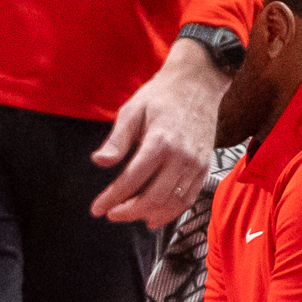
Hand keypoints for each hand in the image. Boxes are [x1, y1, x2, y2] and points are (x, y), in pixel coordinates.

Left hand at [92, 39, 223, 222]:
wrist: (198, 83)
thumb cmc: (160, 96)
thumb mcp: (131, 111)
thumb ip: (117, 140)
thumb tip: (100, 162)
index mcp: (160, 142)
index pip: (132, 180)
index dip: (112, 198)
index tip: (97, 209)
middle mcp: (182, 157)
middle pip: (154, 197)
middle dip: (129, 211)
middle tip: (110, 215)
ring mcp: (197, 164)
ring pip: (173, 202)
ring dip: (149, 215)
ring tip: (128, 217)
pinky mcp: (205, 166)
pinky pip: (190, 197)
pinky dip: (172, 212)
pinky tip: (155, 217)